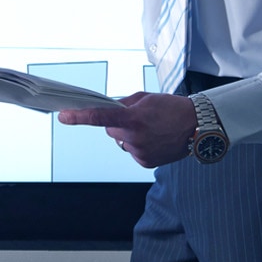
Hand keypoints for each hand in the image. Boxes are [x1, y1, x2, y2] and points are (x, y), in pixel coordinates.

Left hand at [57, 92, 197, 168]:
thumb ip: (123, 104)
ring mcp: (140, 152)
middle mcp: (134, 137)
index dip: (79, 117)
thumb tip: (106, 109)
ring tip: (151, 129)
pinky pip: (132, 151)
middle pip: (110, 130)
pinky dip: (138, 145)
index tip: (63, 116)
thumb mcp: (144, 98)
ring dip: (129, 135)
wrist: (198, 126)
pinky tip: (154, 140)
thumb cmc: (172, 108)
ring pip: (121, 141)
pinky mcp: (145, 162)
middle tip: (138, 118)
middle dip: (118, 123)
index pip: (100, 117)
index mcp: (133, 118)